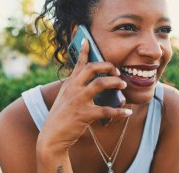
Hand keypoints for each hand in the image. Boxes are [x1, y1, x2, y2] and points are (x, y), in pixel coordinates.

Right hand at [36, 39, 131, 153]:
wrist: (51, 137)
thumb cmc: (61, 117)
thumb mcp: (64, 98)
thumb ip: (75, 88)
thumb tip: (93, 84)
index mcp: (69, 84)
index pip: (78, 63)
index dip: (84, 51)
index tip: (87, 39)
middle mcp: (73, 88)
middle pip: (93, 68)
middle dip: (108, 66)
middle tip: (117, 72)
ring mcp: (78, 100)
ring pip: (101, 84)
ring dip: (115, 83)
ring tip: (123, 84)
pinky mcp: (84, 114)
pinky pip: (106, 110)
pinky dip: (119, 111)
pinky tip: (127, 112)